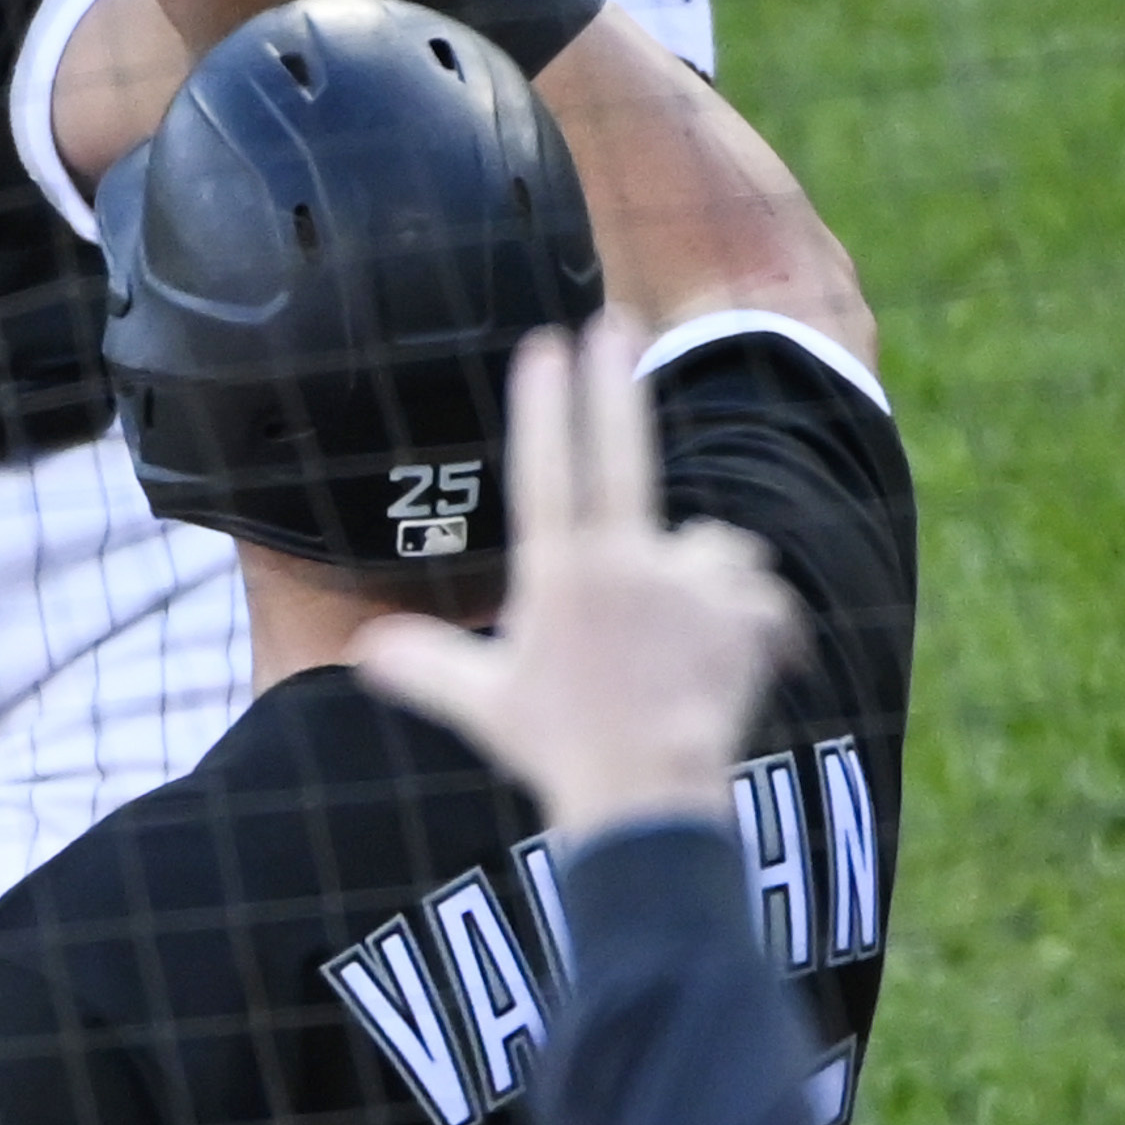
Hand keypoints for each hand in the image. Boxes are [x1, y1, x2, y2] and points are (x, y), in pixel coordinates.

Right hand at [354, 311, 802, 840]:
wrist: (646, 801)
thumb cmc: (557, 753)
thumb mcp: (482, 705)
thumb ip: (427, 665)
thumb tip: (362, 650)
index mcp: (558, 574)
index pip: (546, 467)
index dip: (546, 402)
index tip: (547, 341)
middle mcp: (623, 564)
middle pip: (623, 453)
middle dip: (613, 382)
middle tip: (612, 323)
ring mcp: (688, 586)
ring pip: (711, 547)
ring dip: (704, 577)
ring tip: (683, 645)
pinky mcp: (746, 616)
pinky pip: (762, 599)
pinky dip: (758, 625)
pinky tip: (741, 665)